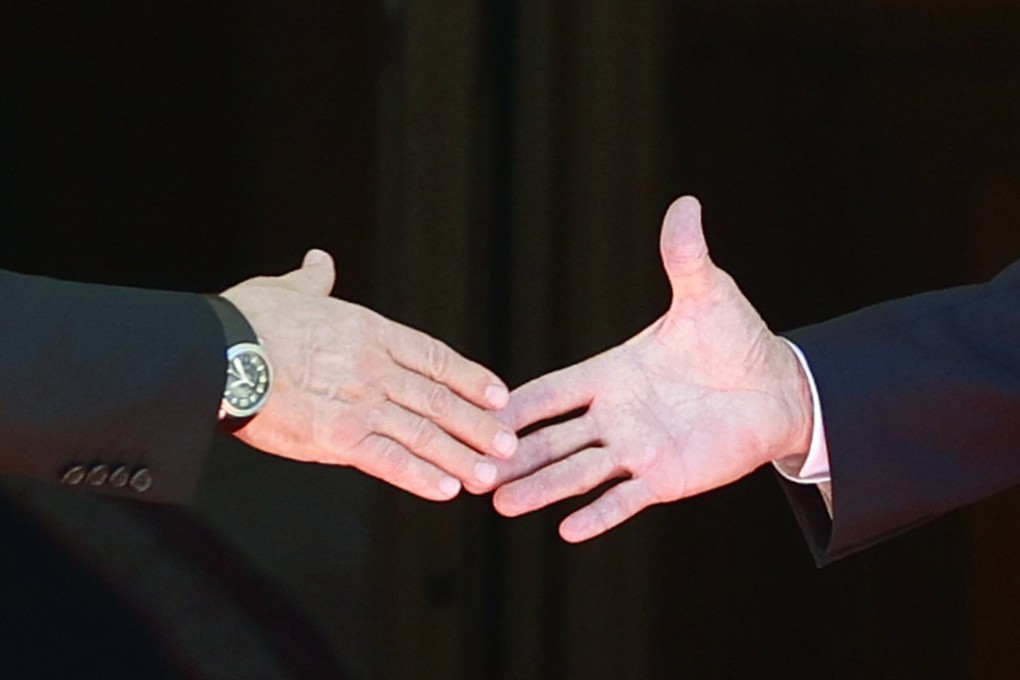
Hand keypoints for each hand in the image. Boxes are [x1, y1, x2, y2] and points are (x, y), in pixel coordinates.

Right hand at [220, 250, 516, 500]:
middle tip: (509, 446)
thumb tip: (320, 259)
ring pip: (424, 433)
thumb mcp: (286, 289)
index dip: (470, 378)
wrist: (216, 352)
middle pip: (440, 399)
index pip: (434, 357)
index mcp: (369, 331)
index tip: (498, 396)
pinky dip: (420, 476)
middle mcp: (375, 368)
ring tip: (488, 476)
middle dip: (478, 425)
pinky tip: (446, 490)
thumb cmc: (245, 319)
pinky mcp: (339, 438)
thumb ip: (313, 280)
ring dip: (460, 457)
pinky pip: (389, 461)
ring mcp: (361, 403)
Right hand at [486, 197, 812, 540]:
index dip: (518, 402)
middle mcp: (614, 415)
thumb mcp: (707, 295)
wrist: (776, 388)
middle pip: (551, 438)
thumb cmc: (735, 339)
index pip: (553, 390)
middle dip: (513, 453)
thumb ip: (685, 259)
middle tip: (471, 467)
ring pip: (577, 473)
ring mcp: (636, 450)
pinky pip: (625, 500)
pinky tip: (567, 531)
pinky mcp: (664, 478)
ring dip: (541, 488)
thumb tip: (686, 203)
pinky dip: (599, 516)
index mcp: (611, 373)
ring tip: (501, 503)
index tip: (478, 410)